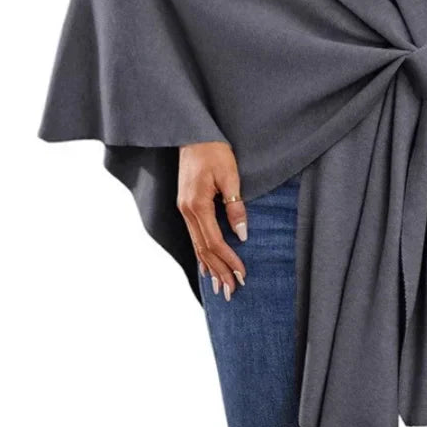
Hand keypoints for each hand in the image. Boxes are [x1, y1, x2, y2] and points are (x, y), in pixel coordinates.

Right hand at [177, 141, 247, 301]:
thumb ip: (235, 206)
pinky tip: (206, 266)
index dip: (229, 260)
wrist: (194, 134)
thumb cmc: (214, 151)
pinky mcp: (186, 206)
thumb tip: (242, 234)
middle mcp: (186, 211)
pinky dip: (201, 253)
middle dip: (219, 271)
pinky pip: (194, 236)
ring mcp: (184, 210)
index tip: (242, 274)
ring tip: (221, 287)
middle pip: (204, 249)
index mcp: (197, 205)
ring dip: (210, 267)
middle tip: (232, 291)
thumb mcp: (230, 176)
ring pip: (197, 245)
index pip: (214, 241)